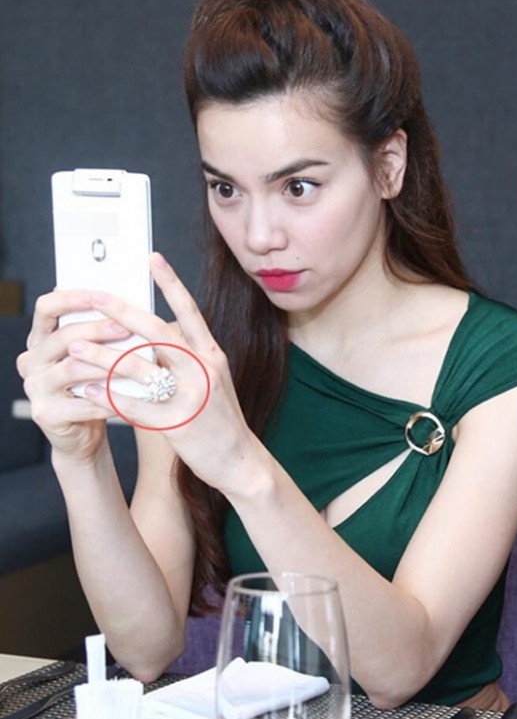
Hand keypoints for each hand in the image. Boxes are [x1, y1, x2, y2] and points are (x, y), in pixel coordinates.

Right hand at [17, 290, 133, 460]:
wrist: (83, 433)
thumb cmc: (93, 387)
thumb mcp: (94, 356)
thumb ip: (99, 333)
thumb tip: (128, 304)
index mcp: (41, 340)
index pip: (46, 308)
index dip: (71, 298)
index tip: (99, 294)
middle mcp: (32, 361)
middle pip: (62, 337)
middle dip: (97, 329)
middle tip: (126, 327)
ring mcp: (35, 388)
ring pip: (72, 369)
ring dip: (106, 363)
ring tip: (133, 360)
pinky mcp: (46, 413)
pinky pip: (82, 402)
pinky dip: (109, 397)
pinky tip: (131, 394)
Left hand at [62, 253, 256, 490]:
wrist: (240, 460)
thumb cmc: (219, 418)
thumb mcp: (212, 379)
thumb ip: (187, 355)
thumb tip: (155, 331)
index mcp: (212, 354)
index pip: (190, 311)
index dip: (170, 283)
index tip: (151, 258)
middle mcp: (203, 370)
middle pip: (157, 331)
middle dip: (120, 311)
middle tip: (92, 296)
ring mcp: (191, 397)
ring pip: (138, 368)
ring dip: (101, 355)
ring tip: (74, 345)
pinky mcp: (178, 424)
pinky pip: (134, 406)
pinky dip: (107, 396)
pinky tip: (87, 390)